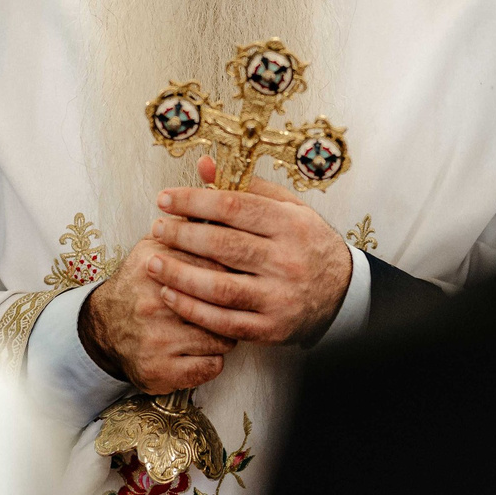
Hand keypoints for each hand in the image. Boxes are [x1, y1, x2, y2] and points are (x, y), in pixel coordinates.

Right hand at [83, 237, 234, 393]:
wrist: (104, 328)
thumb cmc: (141, 285)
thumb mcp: (154, 247)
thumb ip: (184, 227)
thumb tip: (220, 202)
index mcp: (153, 266)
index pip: (215, 265)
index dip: (232, 270)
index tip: (238, 274)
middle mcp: (152, 303)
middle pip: (222, 301)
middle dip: (234, 302)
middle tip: (234, 303)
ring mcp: (156, 340)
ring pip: (222, 337)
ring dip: (226, 333)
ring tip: (215, 326)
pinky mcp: (160, 371)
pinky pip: (212, 366)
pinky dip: (214, 359)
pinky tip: (203, 350)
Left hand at [144, 154, 353, 346]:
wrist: (343, 293)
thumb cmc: (307, 244)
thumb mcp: (288, 208)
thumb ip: (247, 187)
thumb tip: (203, 166)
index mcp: (290, 224)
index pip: (234, 206)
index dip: (194, 201)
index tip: (165, 199)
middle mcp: (286, 260)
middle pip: (223, 245)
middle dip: (182, 235)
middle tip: (156, 228)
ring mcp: (279, 297)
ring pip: (220, 286)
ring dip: (179, 274)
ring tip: (153, 262)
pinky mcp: (271, 328)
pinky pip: (224, 321)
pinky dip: (192, 309)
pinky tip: (170, 295)